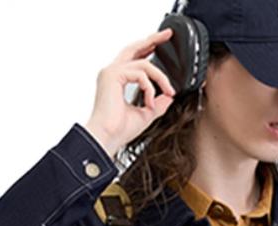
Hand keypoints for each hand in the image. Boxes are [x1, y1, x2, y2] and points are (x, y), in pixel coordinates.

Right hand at [83, 29, 176, 157]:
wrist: (108, 138)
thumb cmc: (119, 130)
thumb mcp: (145, 114)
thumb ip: (157, 103)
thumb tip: (169, 95)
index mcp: (116, 80)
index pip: (133, 58)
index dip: (147, 49)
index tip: (160, 44)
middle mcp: (112, 72)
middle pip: (134, 48)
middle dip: (152, 40)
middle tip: (167, 35)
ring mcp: (111, 72)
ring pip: (143, 63)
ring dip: (160, 77)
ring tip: (168, 91)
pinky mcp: (113, 76)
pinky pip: (140, 74)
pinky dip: (149, 87)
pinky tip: (150, 102)